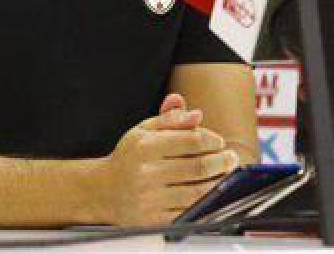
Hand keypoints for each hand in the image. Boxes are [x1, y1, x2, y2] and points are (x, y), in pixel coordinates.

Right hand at [100, 93, 239, 225]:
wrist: (103, 191)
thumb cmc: (129, 157)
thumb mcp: (144, 131)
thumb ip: (171, 119)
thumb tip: (197, 114)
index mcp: (145, 147)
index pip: (190, 141)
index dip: (211, 140)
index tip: (219, 142)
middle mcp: (146, 174)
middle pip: (197, 168)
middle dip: (221, 162)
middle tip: (230, 158)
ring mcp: (150, 200)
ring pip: (196, 193)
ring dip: (218, 183)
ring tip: (225, 174)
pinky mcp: (154, 220)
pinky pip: (188, 212)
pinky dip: (204, 204)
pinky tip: (210, 194)